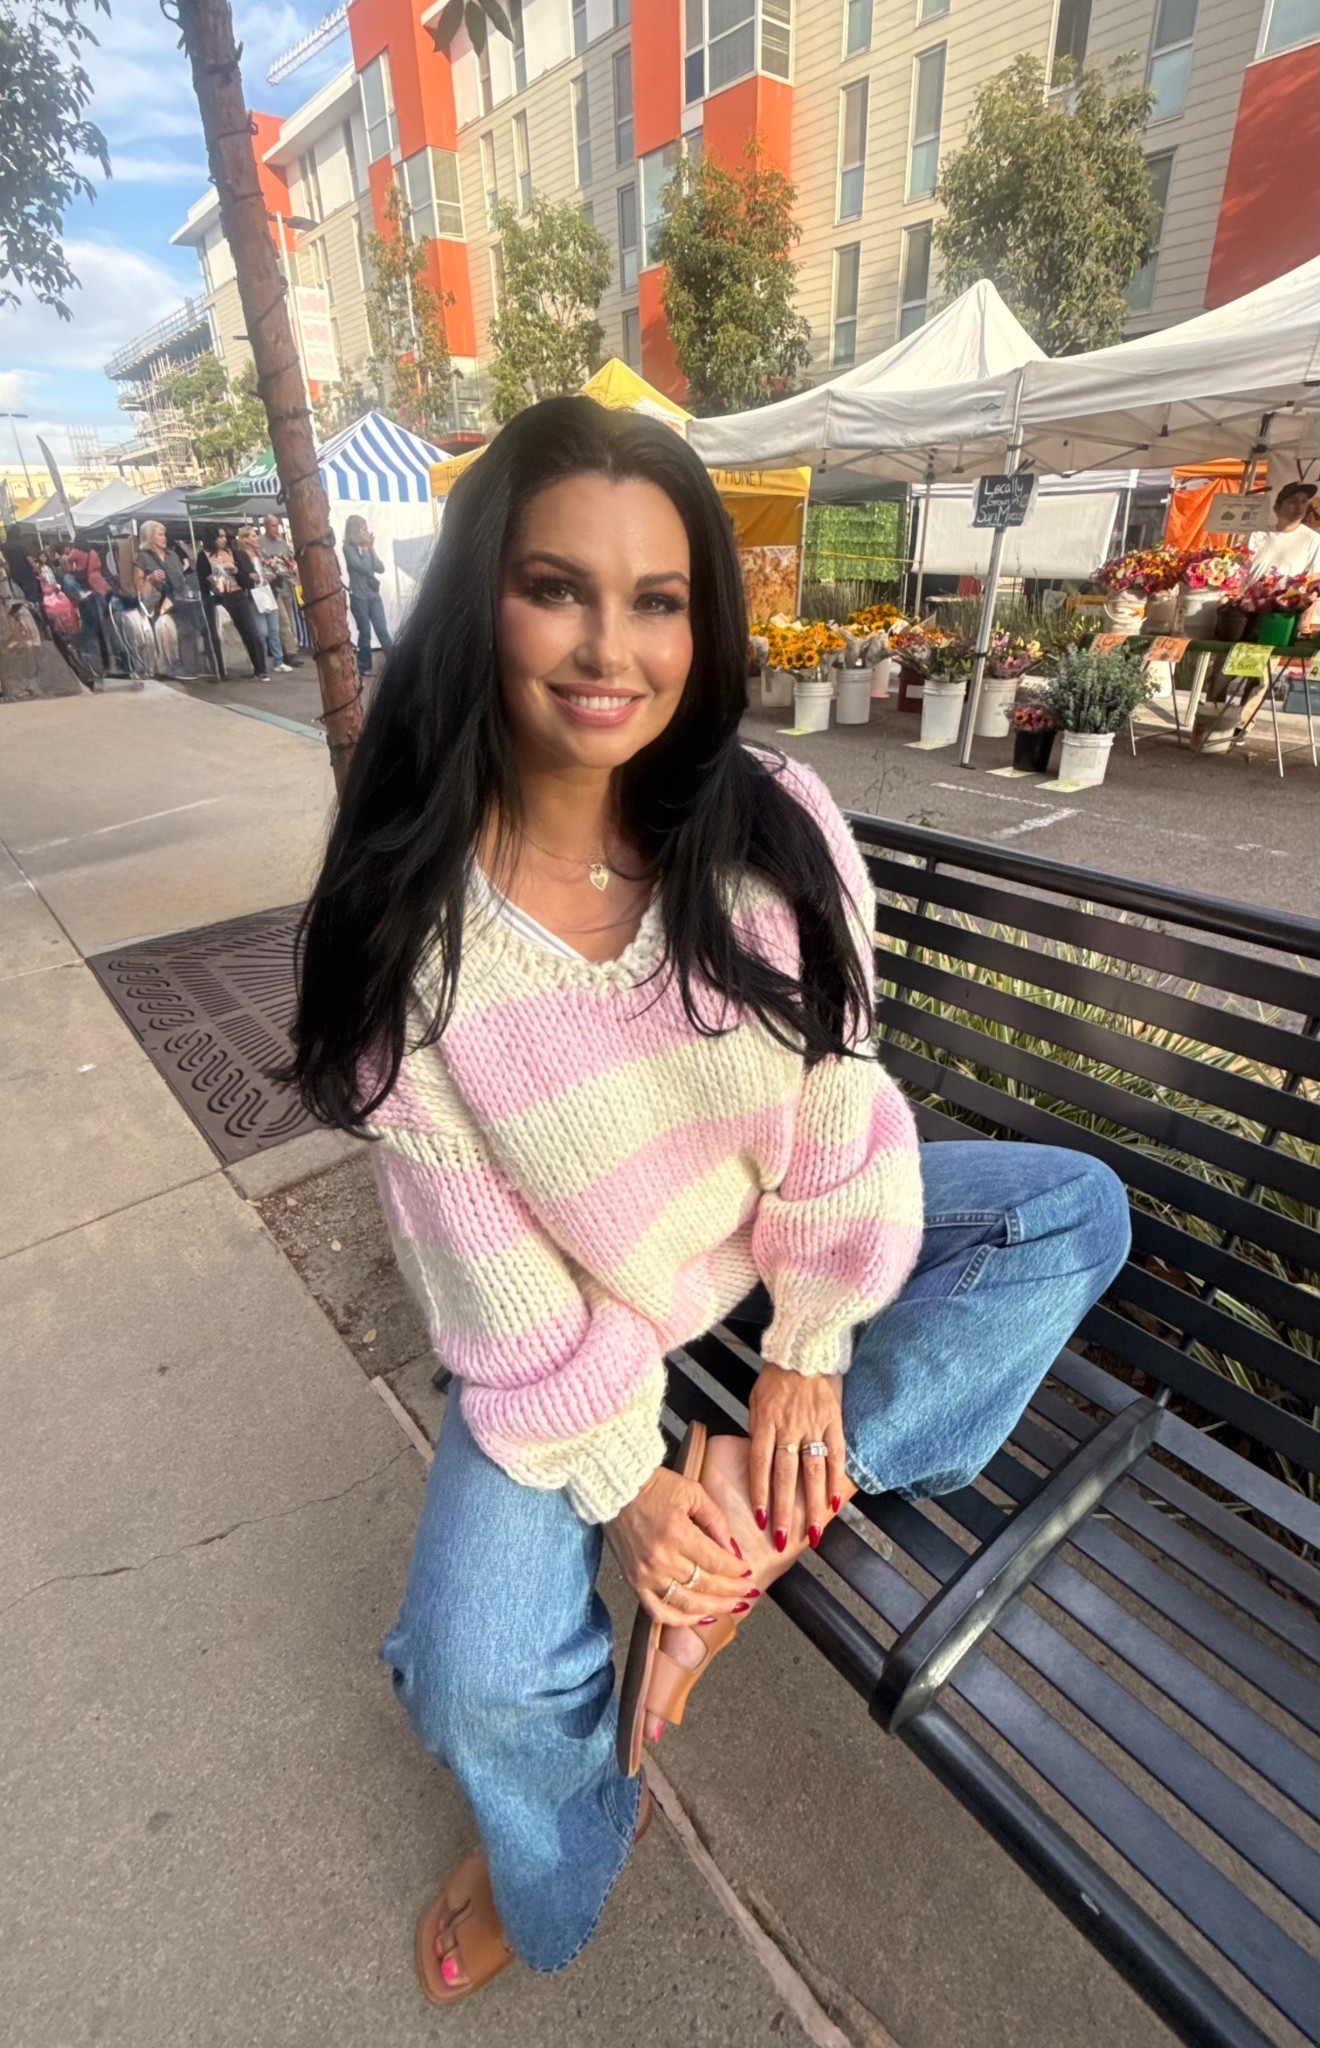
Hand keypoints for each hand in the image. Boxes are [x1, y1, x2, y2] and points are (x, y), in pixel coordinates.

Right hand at [606, 1467, 749, 1625]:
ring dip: (714, 1608)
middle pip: (705, 1585)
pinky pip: (658, 1611)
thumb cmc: (654, 1486)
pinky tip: (699, 1617)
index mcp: (678, 1533)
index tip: (748, 1571)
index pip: (716, 1562)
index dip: (736, 1570)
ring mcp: (646, 1574)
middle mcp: (661, 1559)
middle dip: (732, 1591)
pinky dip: (680, 1619)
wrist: (615, 1488)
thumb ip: (716, 1521)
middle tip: (748, 1592)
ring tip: (732, 1607)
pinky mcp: (634, 1582)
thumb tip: (733, 1551)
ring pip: (686, 1603)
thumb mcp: (693, 1493)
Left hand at [747, 1363, 845, 1550]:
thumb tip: (760, 1462)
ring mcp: (813, 1425)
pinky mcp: (833, 1421)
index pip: (760, 1464)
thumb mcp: (756, 1399)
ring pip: (812, 1471)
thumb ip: (759, 1430)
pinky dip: (837, 1480)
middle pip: (785, 1475)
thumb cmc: (777, 1375)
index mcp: (764, 1421)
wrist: (805, 1346)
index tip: (760, 1520)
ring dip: (812, 1506)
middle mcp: (788, 1427)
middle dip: (785, 1511)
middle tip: (784, 1541)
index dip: (760, 1494)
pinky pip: (836, 1455)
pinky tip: (836, 1504)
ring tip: (813, 1533)